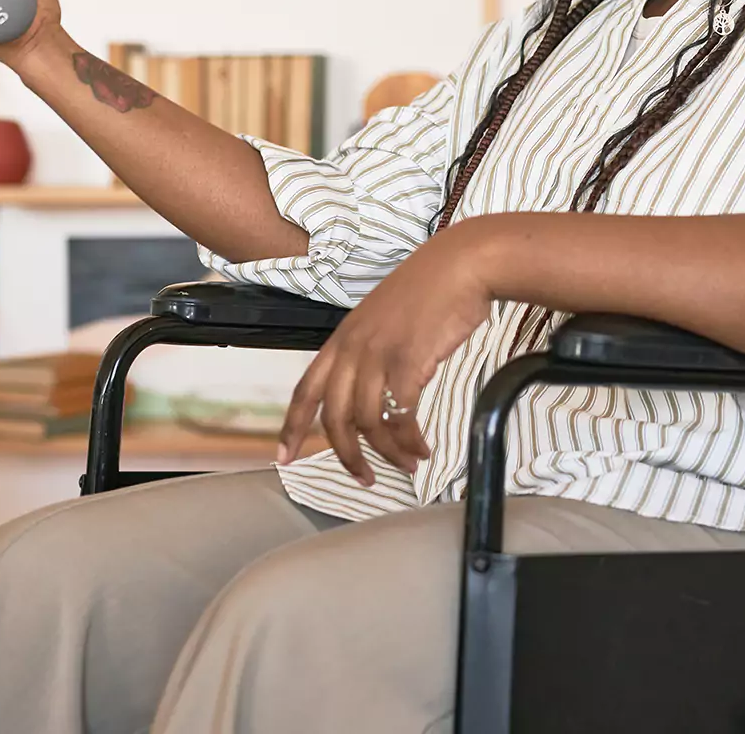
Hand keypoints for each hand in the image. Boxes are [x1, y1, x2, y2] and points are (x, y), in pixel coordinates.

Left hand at [277, 221, 499, 485]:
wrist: (461, 264)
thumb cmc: (431, 289)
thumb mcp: (384, 318)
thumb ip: (371, 350)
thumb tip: (374, 388)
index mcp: (342, 338)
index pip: (306, 390)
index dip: (292, 427)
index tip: (283, 456)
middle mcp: (353, 348)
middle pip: (334, 418)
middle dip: (347, 456)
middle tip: (365, 479)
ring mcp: (379, 354)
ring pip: (367, 422)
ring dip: (387, 452)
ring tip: (407, 463)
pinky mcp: (408, 361)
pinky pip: (399, 416)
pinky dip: (409, 440)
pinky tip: (421, 447)